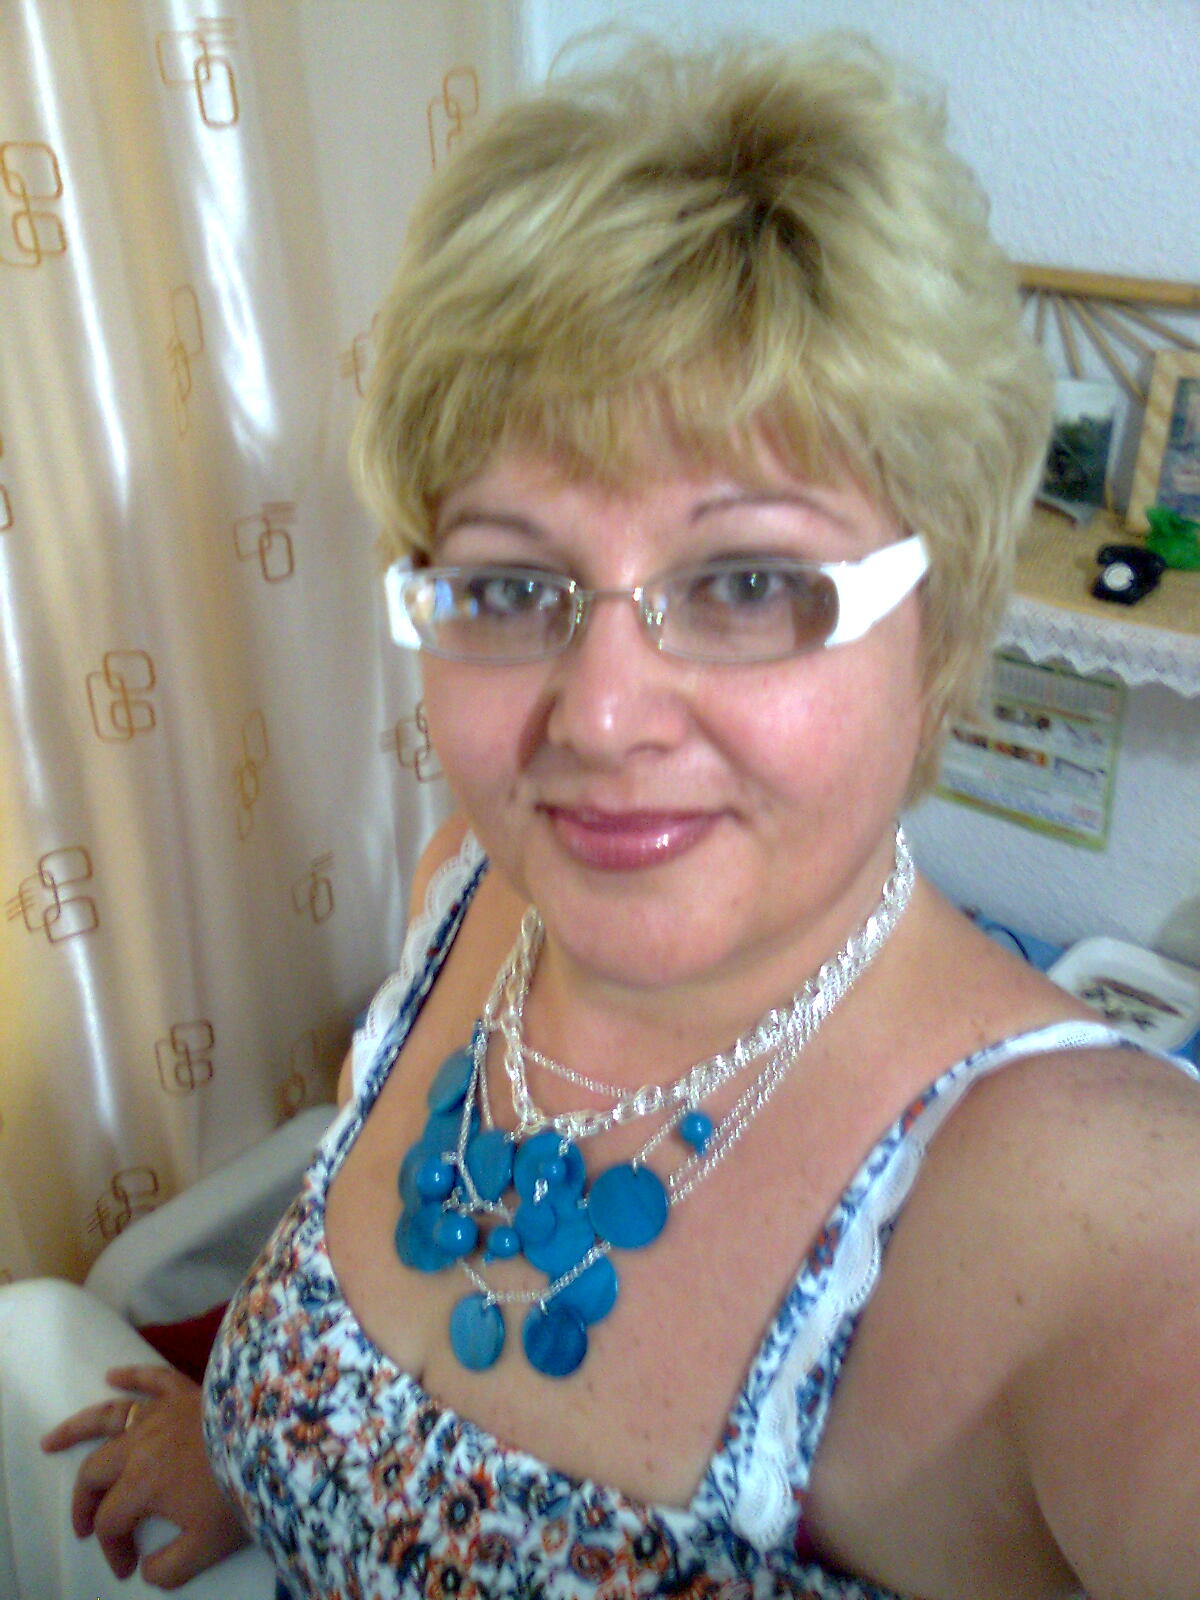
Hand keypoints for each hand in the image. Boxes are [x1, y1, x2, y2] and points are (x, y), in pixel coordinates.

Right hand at [40, 1363, 248, 1588]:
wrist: (280, 1439)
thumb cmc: (243, 1492)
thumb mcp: (206, 1548)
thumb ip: (169, 1568)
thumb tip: (148, 1569)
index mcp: (141, 1484)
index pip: (110, 1522)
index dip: (113, 1549)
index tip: (129, 1566)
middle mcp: (140, 1444)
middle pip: (95, 1473)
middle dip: (85, 1504)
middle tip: (84, 1526)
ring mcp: (162, 1412)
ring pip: (109, 1416)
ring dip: (77, 1429)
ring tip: (50, 1440)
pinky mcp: (186, 1390)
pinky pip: (152, 1377)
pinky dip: (130, 1376)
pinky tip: (113, 1376)